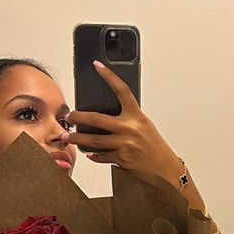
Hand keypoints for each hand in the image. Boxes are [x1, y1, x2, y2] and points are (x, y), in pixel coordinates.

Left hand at [66, 61, 183, 183]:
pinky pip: (101, 156)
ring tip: (69, 138)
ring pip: (94, 140)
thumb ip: (127, 119)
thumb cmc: (154, 147)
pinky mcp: (121, 159)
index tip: (97, 66)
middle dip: (78, 118)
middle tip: (70, 117)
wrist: (164, 168)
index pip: (121, 90)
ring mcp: (124, 144)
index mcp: (136, 115)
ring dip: (78, 139)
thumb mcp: (144, 126)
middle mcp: (129, 128)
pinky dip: (93, 156)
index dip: (109, 76)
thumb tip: (106, 119)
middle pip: (97, 119)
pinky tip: (89, 154)